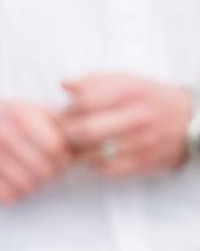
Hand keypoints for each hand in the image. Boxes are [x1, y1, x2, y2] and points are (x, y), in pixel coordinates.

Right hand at [0, 97, 71, 203]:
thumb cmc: (7, 116)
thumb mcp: (33, 109)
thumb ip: (64, 125)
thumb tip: (97, 146)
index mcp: (21, 115)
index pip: (57, 149)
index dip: (65, 157)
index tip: (62, 157)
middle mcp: (2, 134)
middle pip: (45, 171)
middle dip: (52, 173)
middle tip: (48, 168)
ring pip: (28, 186)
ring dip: (35, 184)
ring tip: (30, 172)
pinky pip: (8, 196)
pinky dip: (16, 192)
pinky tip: (13, 178)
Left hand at [62, 73, 192, 176]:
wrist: (187, 120)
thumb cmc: (146, 98)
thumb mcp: (125, 80)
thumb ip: (92, 80)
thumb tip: (63, 82)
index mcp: (130, 91)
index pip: (84, 102)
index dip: (67, 109)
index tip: (64, 112)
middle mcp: (138, 116)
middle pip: (86, 130)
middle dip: (67, 133)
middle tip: (65, 132)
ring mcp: (143, 142)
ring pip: (93, 153)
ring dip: (78, 151)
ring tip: (78, 144)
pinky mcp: (145, 162)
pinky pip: (107, 169)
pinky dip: (94, 164)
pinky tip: (95, 155)